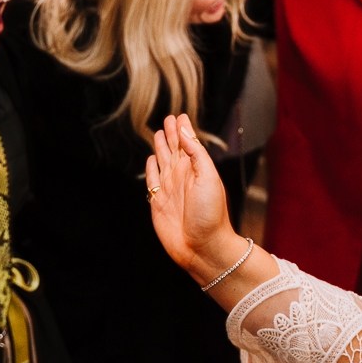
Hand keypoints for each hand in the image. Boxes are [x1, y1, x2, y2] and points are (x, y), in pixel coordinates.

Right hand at [145, 114, 238, 282]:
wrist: (202, 247)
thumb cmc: (210, 215)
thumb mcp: (208, 178)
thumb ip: (196, 154)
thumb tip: (185, 132)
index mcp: (197, 169)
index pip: (189, 143)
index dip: (184, 129)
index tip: (180, 115)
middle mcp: (183, 177)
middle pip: (175, 149)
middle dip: (172, 133)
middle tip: (169, 118)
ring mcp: (170, 189)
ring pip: (163, 161)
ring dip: (161, 146)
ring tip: (160, 133)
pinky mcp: (158, 202)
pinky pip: (152, 180)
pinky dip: (151, 168)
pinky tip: (152, 160)